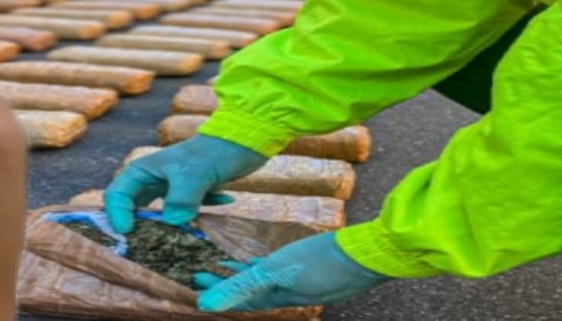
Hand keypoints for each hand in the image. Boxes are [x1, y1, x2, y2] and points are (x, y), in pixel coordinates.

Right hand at [103, 134, 267, 232]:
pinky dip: (191, 222)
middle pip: (132, 210)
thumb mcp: (196, 174)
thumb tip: (173, 223)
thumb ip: (181, 199)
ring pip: (157, 217)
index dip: (117, 215)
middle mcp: (152, 181)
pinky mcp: (187, 198)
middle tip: (147, 249)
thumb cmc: (215, 152)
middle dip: (139, 229)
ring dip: (165, 230)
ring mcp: (169, 190)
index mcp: (143, 170)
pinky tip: (217, 207)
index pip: (117, 195)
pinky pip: (180, 216)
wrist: (244, 141)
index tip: (129, 233)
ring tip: (177, 242)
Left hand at [194, 231, 390, 311]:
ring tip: (225, 264)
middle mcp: (286, 293)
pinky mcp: (312, 269)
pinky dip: (266, 266)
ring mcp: (301, 282)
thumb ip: (240, 286)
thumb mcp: (275, 272)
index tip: (195, 283)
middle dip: (225, 283)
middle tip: (204, 272)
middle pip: (248, 291)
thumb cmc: (320, 262)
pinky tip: (264, 257)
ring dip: (243, 275)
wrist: (366, 256)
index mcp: (276, 296)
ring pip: (263, 281)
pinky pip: (280, 271)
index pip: (238, 300)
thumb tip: (205, 305)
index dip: (216, 293)